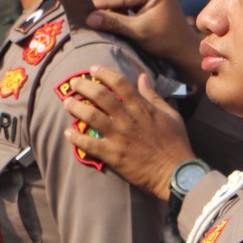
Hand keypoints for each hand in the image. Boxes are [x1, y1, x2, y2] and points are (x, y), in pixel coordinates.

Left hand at [60, 66, 192, 200]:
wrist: (175, 173)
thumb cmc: (176, 143)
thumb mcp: (170, 115)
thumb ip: (153, 95)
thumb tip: (143, 76)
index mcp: (142, 108)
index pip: (120, 82)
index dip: (104, 73)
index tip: (93, 69)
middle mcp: (128, 119)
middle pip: (100, 96)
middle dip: (84, 86)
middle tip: (74, 84)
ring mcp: (119, 137)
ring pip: (91, 116)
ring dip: (76, 108)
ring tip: (67, 103)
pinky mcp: (113, 155)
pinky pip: (89, 144)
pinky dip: (76, 137)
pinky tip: (68, 133)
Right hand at [89, 0, 205, 86]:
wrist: (182, 47)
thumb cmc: (166, 41)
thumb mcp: (138, 32)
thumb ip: (114, 23)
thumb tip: (89, 18)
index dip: (100, 4)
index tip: (81, 12)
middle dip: (103, 5)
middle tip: (83, 16)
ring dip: (107, 7)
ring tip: (92, 18)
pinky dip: (115, 8)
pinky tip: (106, 18)